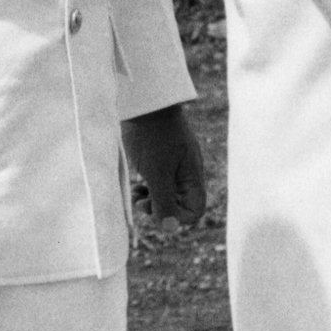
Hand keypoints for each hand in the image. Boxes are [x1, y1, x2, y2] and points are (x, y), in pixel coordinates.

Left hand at [121, 103, 207, 232]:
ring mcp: (174, 165)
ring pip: (167, 195)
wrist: (144, 102)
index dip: (176, 218)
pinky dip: (147, 188)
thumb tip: (169, 228)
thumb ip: (164, 201)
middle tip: (141, 202)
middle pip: (180, 205)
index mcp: (192, 175)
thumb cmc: (153, 136)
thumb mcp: (157, 172)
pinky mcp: (161, 159)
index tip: (156, 210)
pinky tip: (135, 184)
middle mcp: (187, 173)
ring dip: (151, 200)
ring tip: (136, 193)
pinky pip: (159, 183)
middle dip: (160, 209)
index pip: (194, 210)